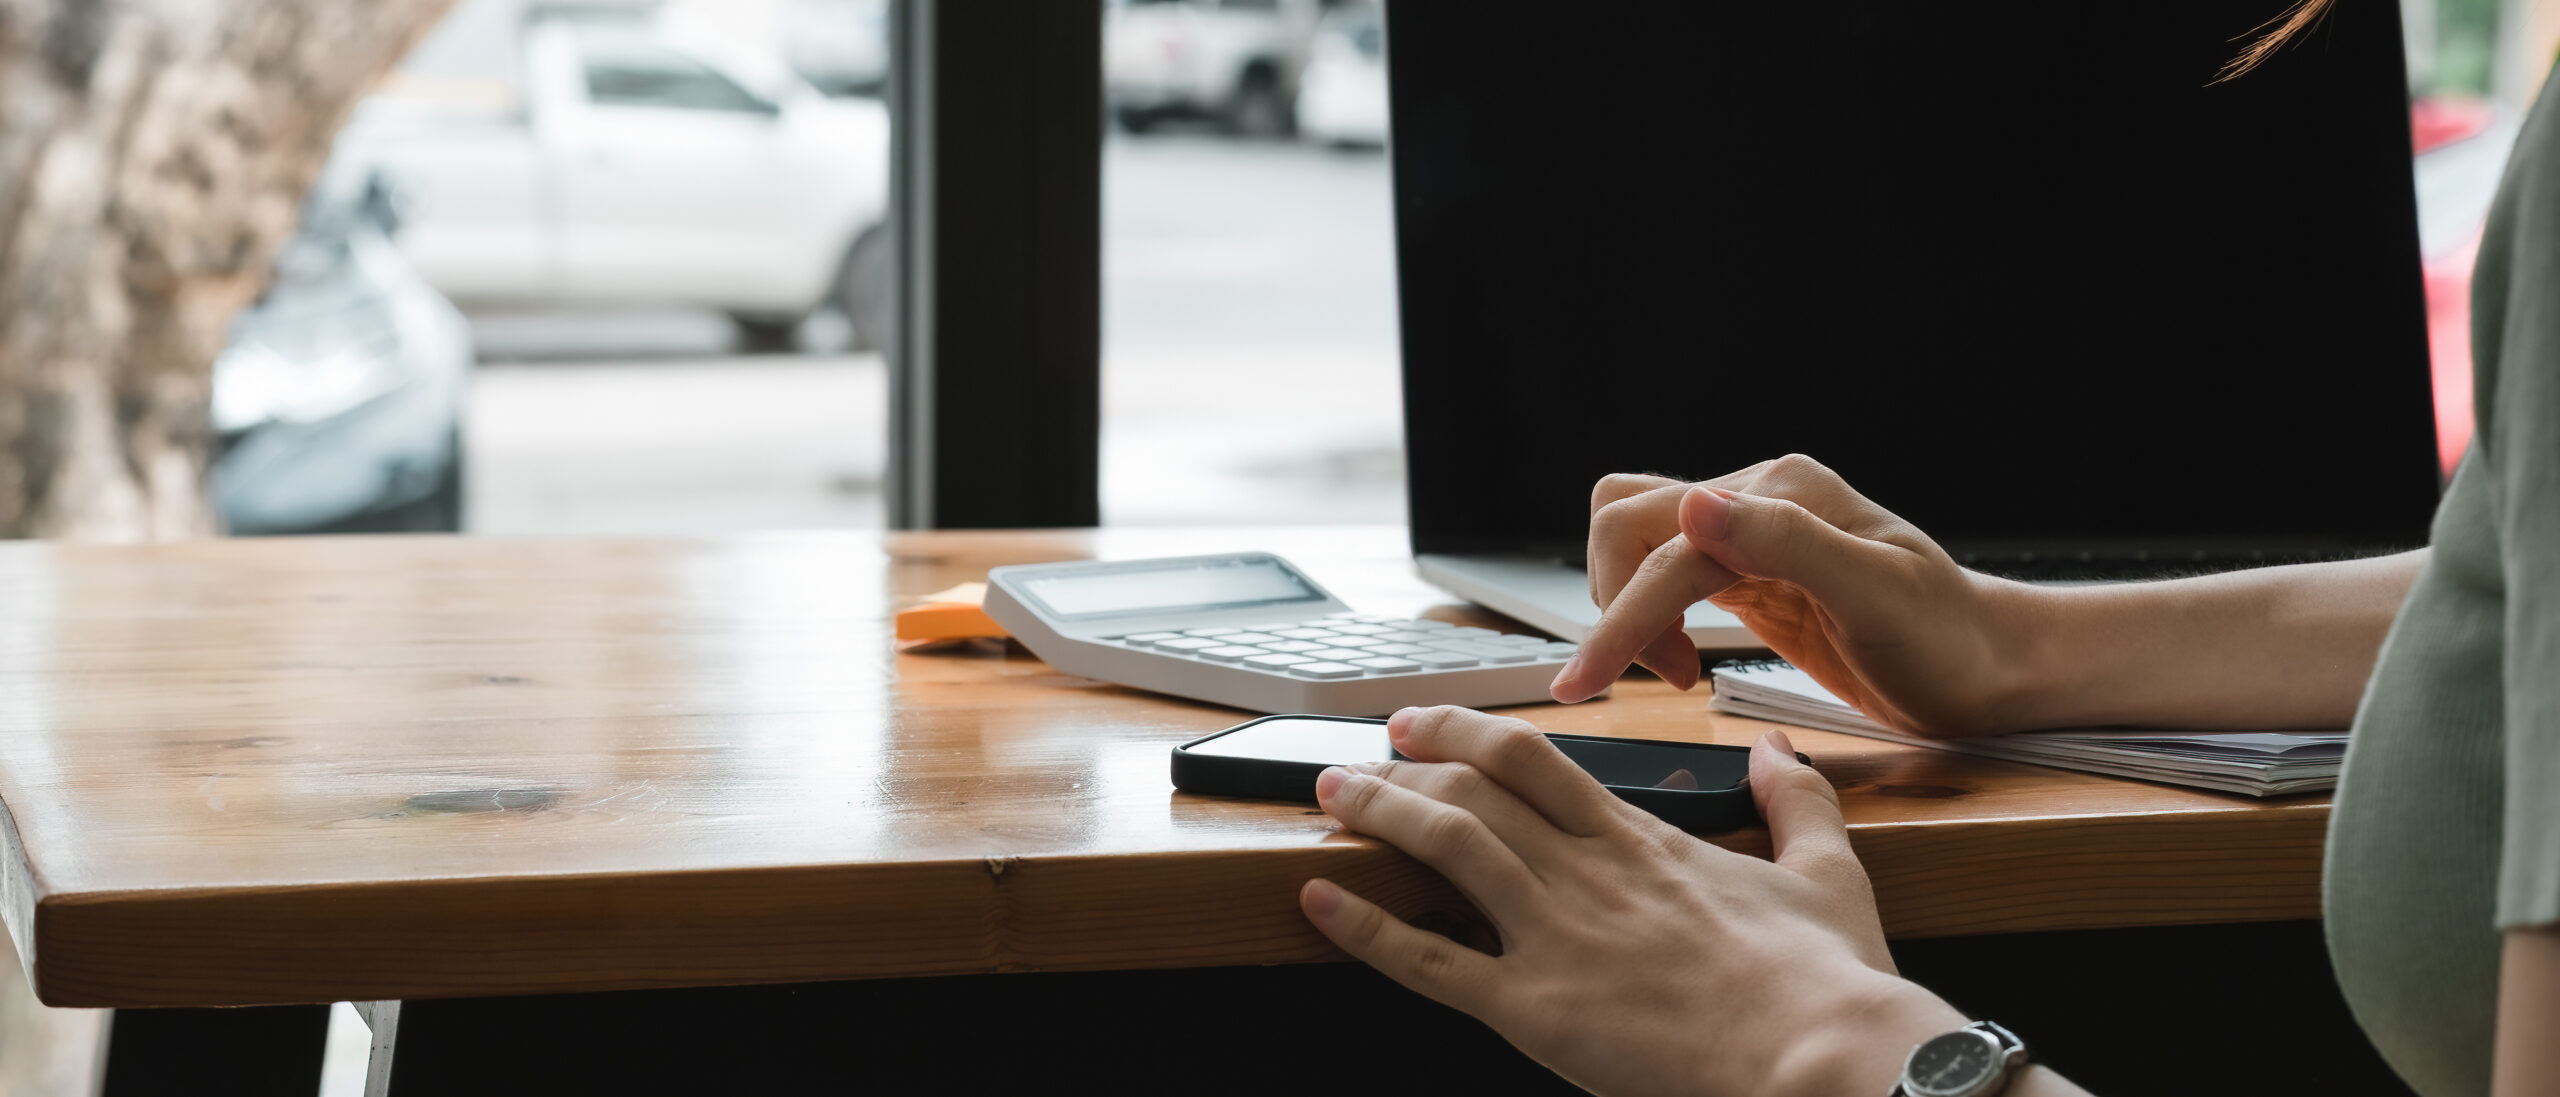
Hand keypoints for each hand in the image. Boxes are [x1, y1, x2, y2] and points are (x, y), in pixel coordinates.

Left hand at [1300, 707, 1965, 1096]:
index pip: (1533, 762)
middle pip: (1473, 790)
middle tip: (1363, 753)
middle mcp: (1588, 874)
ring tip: (1331, 795)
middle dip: (1406, 763)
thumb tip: (1782, 748)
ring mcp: (1556, 938)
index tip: (1425, 725)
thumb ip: (1798, 800)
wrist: (1825, 1058)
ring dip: (1376, 813)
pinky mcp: (1536, 1011)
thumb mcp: (1826, 871)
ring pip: (1444, 848)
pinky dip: (1365, 928)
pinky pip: (1429, 963)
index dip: (1466, 735)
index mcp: (1643, 842)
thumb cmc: (1827, 983)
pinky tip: (1320, 899)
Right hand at [1551, 454, 2047, 737]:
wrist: (1987, 668)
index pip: (1670, 548)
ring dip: (1623, 603)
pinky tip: (1681, 658)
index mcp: (1787, 493)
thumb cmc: (1948, 642)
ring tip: (1671, 669)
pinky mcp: (1745, 570)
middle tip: (1653, 678)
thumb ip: (1788, 544)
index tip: (1581, 684)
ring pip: (1633, 538)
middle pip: (1628, 522)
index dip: (1620, 618)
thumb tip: (1695, 506)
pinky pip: (1662, 570)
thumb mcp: (1879, 597)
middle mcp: (1760, 497)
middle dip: (1616, 605)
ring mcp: (1750, 531)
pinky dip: (1645, 612)